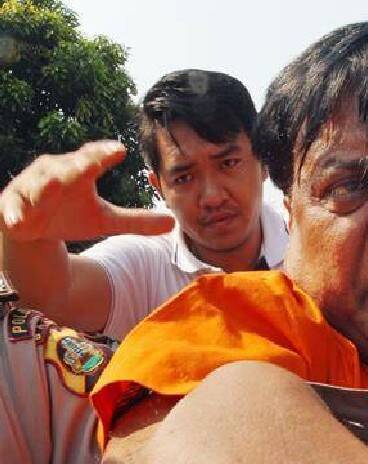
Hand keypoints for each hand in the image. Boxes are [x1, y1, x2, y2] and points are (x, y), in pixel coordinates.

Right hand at [1, 141, 173, 241]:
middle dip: (76, 164)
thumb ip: (136, 220)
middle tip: (89, 163)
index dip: (104, 153)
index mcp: (78, 172)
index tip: (121, 150)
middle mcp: (54, 173)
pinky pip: (11, 207)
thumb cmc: (70, 216)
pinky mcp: (12, 204)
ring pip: (38, 183)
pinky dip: (15, 213)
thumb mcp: (105, 221)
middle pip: (67, 166)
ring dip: (45, 186)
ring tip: (55, 187)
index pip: (94, 158)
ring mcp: (31, 188)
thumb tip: (173, 223)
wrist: (31, 230)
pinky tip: (19, 222)